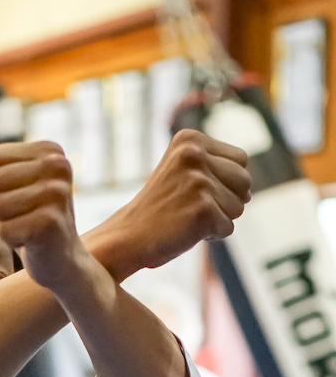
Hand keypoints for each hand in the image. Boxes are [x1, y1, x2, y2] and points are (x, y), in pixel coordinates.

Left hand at [0, 141, 85, 293]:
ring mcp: (56, 193)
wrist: (60, 259)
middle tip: (23, 214)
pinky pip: (3, 230)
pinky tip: (31, 240)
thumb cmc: (29, 217)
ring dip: (5, 222)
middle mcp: (58, 166)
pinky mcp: (50, 222)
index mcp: (50, 151)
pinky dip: (12, 240)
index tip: (11, 194)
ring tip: (27, 225)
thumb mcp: (5, 184)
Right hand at [86, 130, 250, 281]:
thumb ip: (212, 164)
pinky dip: (212, 235)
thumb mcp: (181, 170)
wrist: (127, 237)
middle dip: (228, 199)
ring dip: (219, 218)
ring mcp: (199, 181)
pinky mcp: (203, 209)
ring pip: (240, 206)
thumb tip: (248, 182)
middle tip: (193, 207)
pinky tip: (187, 231)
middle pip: (245, 180)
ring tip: (188, 217)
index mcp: (190, 139)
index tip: (196, 191)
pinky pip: (228, 228)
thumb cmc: (157, 208)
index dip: (226, 181)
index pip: (241, 159)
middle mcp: (195, 155)